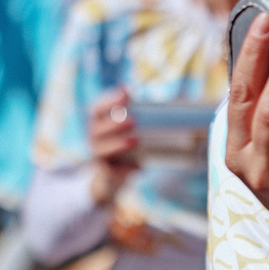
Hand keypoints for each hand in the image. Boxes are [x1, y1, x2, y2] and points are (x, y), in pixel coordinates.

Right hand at [88, 88, 139, 204]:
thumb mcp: (131, 132)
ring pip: (100, 149)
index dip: (109, 99)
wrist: (113, 178)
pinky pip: (110, 170)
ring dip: (117, 144)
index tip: (125, 91)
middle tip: (133, 120)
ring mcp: (97, 155)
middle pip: (96, 127)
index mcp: (99, 124)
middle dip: (113, 123)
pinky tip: (138, 167)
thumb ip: (141, 118)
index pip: (96, 108)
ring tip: (135, 141)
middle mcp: (94, 138)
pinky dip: (125, 168)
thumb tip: (174, 105)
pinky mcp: (104, 172)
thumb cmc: (126, 147)